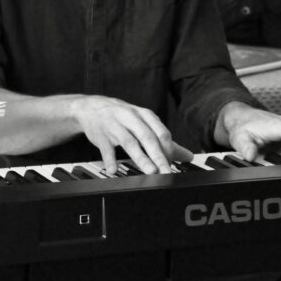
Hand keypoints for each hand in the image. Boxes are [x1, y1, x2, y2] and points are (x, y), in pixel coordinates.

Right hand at [71, 95, 193, 174]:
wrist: (91, 108)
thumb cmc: (122, 117)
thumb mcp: (144, 123)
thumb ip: (164, 140)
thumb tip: (188, 155)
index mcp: (144, 115)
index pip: (161, 132)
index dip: (169, 149)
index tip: (173, 164)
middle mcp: (130, 118)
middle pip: (147, 137)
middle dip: (158, 155)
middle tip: (167, 171)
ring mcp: (114, 126)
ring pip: (129, 142)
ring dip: (140, 157)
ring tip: (150, 171)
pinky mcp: (100, 135)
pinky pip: (106, 148)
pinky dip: (109, 159)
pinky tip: (113, 171)